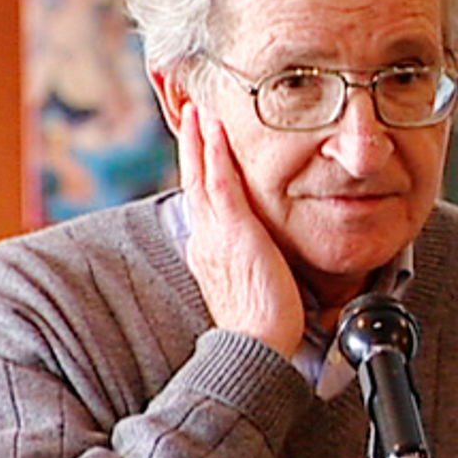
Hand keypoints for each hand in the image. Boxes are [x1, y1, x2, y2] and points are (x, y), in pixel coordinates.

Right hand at [179, 102, 304, 358]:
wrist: (257, 346)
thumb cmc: (263, 326)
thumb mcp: (251, 283)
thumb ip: (252, 261)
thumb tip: (265, 251)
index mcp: (209, 251)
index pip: (202, 201)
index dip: (199, 170)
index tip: (200, 146)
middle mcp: (206, 239)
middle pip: (194, 181)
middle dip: (192, 146)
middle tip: (192, 114)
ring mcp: (216, 235)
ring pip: (201, 176)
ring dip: (200, 140)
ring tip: (199, 111)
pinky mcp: (233, 234)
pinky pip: (220, 185)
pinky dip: (215, 155)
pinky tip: (216, 132)